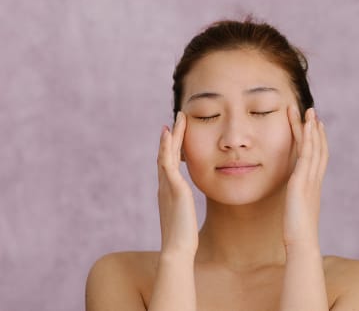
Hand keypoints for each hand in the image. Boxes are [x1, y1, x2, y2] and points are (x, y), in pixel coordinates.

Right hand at [157, 111, 197, 256]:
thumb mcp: (183, 216)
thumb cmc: (181, 238)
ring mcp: (168, 186)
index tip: (173, 134)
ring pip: (166, 154)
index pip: (169, 164)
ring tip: (176, 119)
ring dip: (171, 136)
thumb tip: (184, 205)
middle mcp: (164, 186)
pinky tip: (169, 134)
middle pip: (166, 155)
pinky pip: (168, 163)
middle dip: (171, 136)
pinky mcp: (174, 188)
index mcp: (167, 191)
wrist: (177, 249)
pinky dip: (167, 147)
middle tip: (175, 119)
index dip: (170, 148)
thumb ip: (182, 206)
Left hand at [283, 107, 328, 251]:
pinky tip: (305, 126)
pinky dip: (307, 139)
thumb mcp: (297, 211)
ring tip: (308, 111)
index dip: (318, 141)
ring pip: (313, 148)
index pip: (318, 158)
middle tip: (312, 111)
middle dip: (315, 129)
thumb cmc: (298, 232)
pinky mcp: (301, 181)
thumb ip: (297, 201)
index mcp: (313, 185)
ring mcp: (309, 179)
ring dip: (310, 128)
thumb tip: (294, 198)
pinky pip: (306, 155)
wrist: (301, 242)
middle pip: (318, 148)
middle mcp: (314, 179)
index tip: (315, 126)